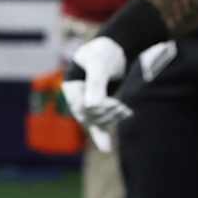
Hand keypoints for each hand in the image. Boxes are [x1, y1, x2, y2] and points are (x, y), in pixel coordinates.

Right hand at [60, 37, 131, 152]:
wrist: (116, 48)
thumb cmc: (105, 51)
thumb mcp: (99, 63)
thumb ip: (95, 82)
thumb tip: (91, 106)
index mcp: (71, 87)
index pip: (83, 106)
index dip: (100, 107)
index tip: (117, 104)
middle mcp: (77, 98)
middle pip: (90, 116)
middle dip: (107, 114)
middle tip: (124, 108)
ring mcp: (87, 103)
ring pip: (96, 120)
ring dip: (111, 119)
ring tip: (126, 112)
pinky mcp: (98, 107)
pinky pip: (98, 124)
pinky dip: (102, 135)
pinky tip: (106, 149)